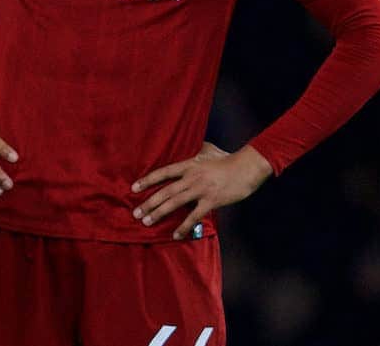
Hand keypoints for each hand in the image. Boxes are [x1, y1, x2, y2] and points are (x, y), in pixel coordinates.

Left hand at [132, 142, 273, 239]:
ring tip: (146, 222)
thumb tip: (189, 143)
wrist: (246, 168)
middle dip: (148, 202)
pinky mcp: (211, 201)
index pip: (163, 172)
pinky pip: (194, 216)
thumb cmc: (227, 159)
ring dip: (159, 213)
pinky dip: (183, 227)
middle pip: (165, 191)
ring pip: (174, 203)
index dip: (147, 180)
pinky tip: (175, 235)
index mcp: (189, 165)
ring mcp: (200, 190)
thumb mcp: (207, 151)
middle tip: (135, 212)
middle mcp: (191, 177)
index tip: (133, 188)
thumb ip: (195, 151)